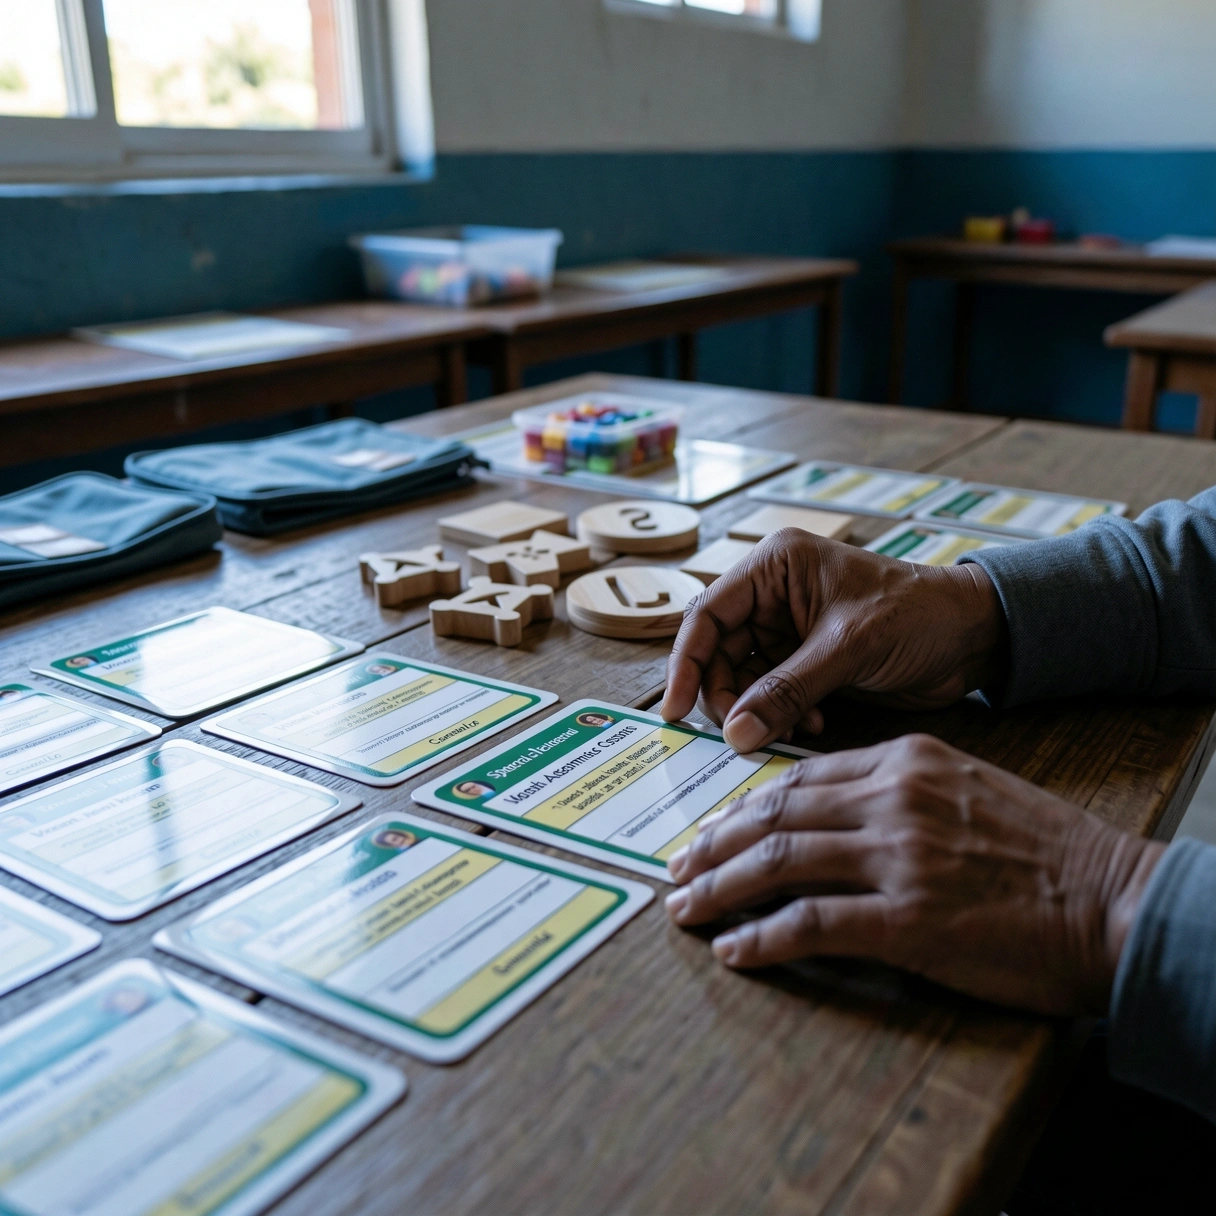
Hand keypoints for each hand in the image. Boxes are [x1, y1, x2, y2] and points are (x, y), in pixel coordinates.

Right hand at [660, 530, 1007, 752]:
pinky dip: (781, 714)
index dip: (686, 663)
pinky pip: (771, 694)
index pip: (708, 615)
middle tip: (739, 733)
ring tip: (789, 726)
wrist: (977, 636)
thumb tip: (734, 734)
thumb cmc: (919, 615)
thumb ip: (786, 690)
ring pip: (742, 678)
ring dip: (757, 709)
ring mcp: (789, 629)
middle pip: (718, 652)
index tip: (677, 709)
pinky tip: (812, 722)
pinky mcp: (806, 660)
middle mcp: (773, 595)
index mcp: (775, 567)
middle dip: (726, 695)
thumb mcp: (848, 648)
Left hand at [664, 735, 1162, 1015]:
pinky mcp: (908, 920)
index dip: (745, 807)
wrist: (1116, 900)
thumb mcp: (968, 788)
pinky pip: (811, 926)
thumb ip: (898, 792)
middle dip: (715, 844)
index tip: (714, 830)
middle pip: (776, 815)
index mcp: (906, 761)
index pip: (800, 778)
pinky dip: (762, 939)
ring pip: (780, 863)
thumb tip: (831, 818)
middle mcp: (893, 799)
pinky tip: (733, 950)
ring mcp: (899, 858)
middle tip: (678, 867)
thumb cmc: (1047, 851)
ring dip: (720, 889)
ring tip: (684, 907)